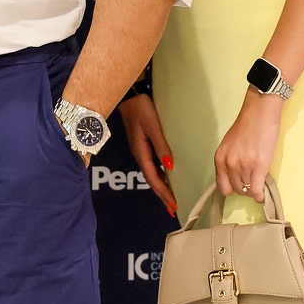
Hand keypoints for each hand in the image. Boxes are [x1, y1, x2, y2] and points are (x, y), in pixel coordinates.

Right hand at [118, 94, 177, 216]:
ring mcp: (139, 149)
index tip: (173, 204)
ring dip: (160, 186)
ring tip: (169, 198)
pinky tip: (165, 177)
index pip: (153, 178)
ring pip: (151, 173)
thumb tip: (169, 166)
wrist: (130, 95)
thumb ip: (161, 145)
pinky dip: (158, 175)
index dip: (163, 192)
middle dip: (161, 194)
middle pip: (151, 179)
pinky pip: (151, 165)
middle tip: (172, 208)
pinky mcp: (141, 144)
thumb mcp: (152, 126)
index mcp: (141, 152)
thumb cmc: (141, 108)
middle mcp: (139, 154)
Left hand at [214, 88, 281, 203]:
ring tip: (259, 184)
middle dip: (244, 189)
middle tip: (252, 183)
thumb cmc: (247, 126)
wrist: (260, 113)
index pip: (222, 186)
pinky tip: (262, 196)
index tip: (239, 187)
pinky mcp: (259, 167)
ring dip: (253, 190)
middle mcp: (229, 164)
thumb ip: (229, 161)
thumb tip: (236, 177)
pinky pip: (256, 190)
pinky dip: (260, 196)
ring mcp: (243, 166)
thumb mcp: (229, 145)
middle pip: (236, 189)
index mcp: (220, 158)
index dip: (231, 189)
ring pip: (247, 190)